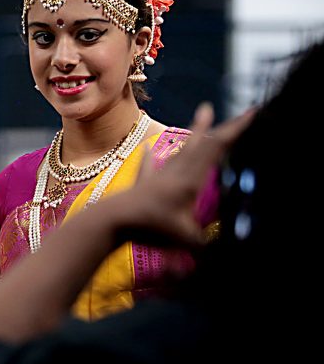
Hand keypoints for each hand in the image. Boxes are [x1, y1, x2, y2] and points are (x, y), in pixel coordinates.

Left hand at [105, 104, 254, 248]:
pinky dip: (151, 157)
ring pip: (180, 151)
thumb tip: (229, 253)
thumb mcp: (186, 239)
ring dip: (194, 135)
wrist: (111, 221)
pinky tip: (147, 148)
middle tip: (231, 110)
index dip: (235, 130)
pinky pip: (149, 167)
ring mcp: (157, 177)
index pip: (217, 148)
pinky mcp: (142, 185)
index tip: (251, 113)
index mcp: (190, 179)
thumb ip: (209, 245)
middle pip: (200, 144)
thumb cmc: (150, 227)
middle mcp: (175, 172)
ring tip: (201, 119)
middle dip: (217, 127)